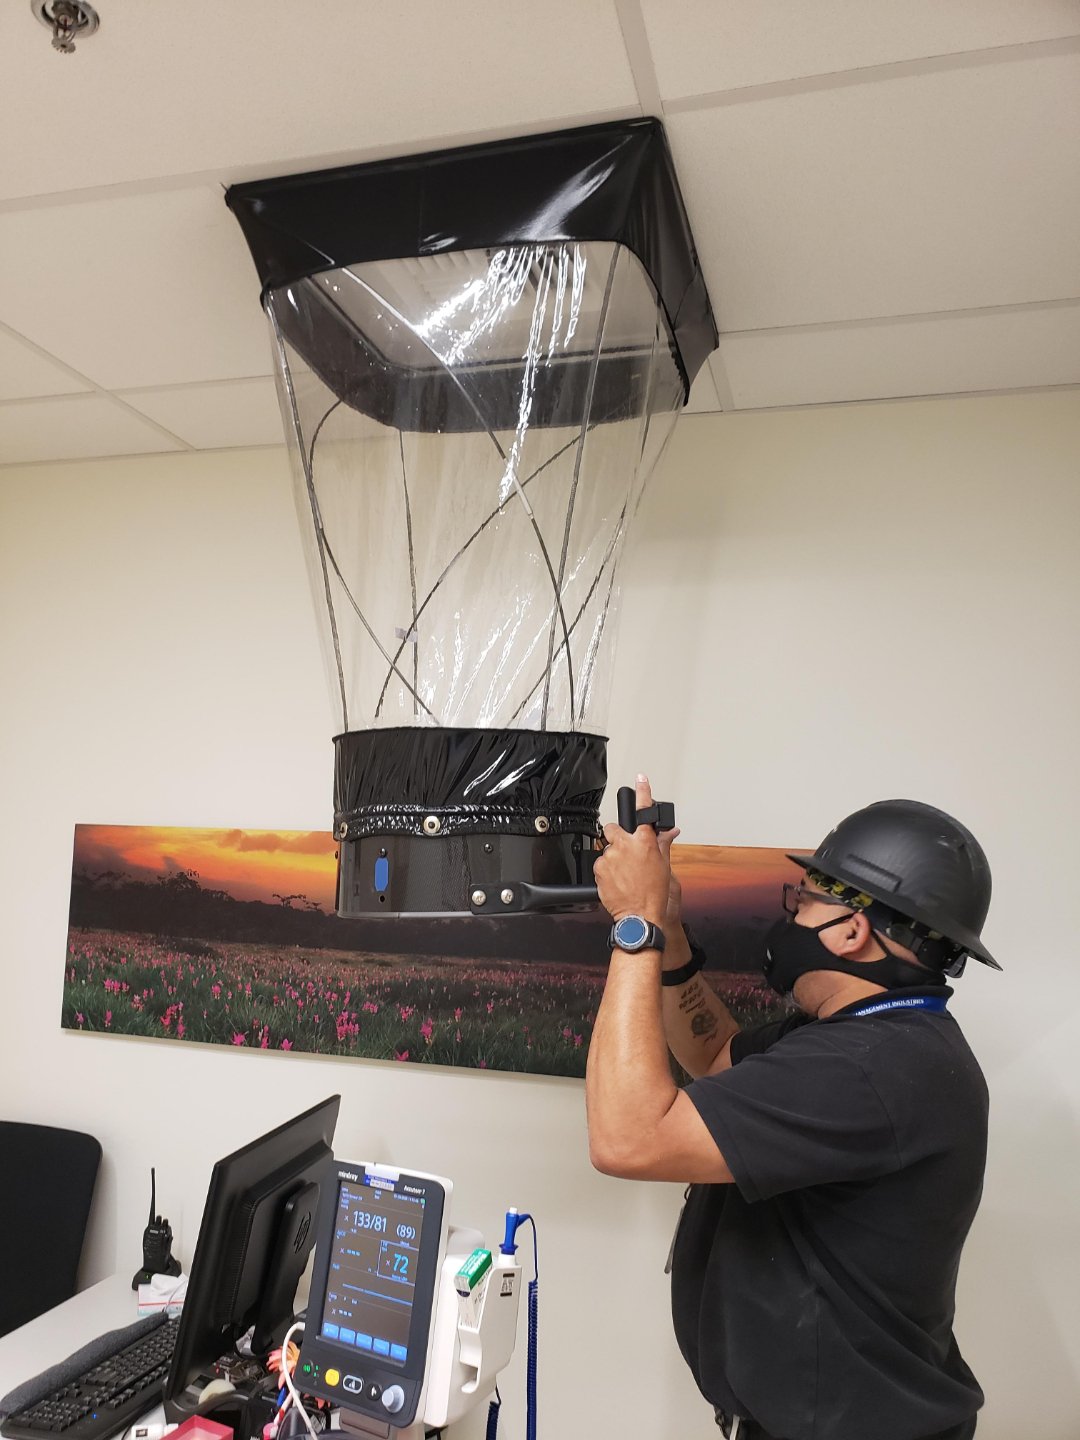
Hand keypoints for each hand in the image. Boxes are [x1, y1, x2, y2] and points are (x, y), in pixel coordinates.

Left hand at [594, 774, 679, 929]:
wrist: (640, 916)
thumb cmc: (655, 894)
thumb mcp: (665, 866)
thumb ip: (663, 844)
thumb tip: (670, 832)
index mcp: (645, 842)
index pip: (644, 811)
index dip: (643, 792)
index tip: (641, 779)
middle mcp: (626, 846)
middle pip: (613, 829)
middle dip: (617, 836)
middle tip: (626, 851)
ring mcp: (610, 857)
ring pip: (607, 848)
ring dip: (613, 857)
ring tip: (624, 874)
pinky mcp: (599, 869)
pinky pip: (600, 863)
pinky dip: (607, 870)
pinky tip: (617, 881)